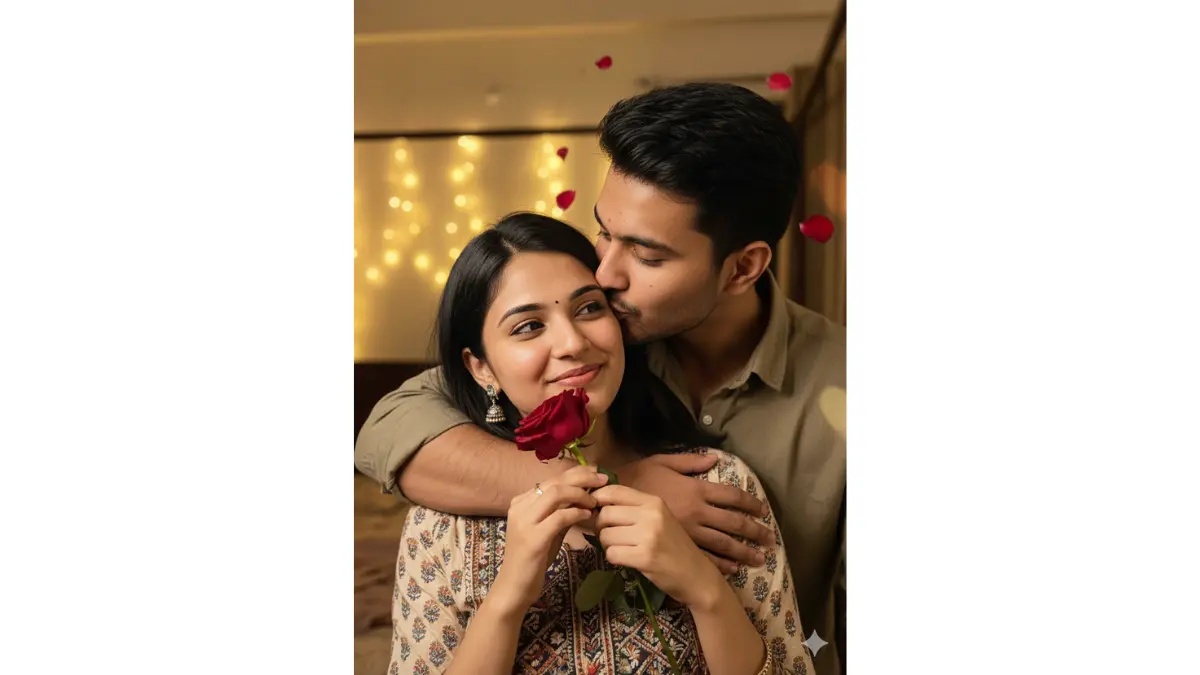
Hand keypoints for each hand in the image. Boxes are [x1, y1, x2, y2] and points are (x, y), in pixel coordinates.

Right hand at [489, 466, 608, 614]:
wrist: (514, 587)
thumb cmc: (533, 560)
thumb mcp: (547, 530)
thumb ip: (560, 512)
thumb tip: (584, 496)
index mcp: (521, 502)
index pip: (552, 479)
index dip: (576, 473)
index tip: (596, 474)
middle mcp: (520, 507)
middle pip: (555, 482)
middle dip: (583, 477)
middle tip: (603, 479)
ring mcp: (524, 522)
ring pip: (556, 494)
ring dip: (580, 494)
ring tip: (595, 502)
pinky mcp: (533, 538)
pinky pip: (560, 517)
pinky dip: (577, 513)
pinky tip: (588, 516)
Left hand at [593, 485, 724, 608]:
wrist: (696, 575)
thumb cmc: (674, 546)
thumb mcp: (659, 518)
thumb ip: (633, 508)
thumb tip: (597, 501)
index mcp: (654, 501)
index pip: (613, 491)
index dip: (598, 500)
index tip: (598, 511)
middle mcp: (651, 514)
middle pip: (605, 514)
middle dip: (601, 527)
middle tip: (611, 536)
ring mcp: (648, 535)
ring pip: (605, 535)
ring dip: (608, 545)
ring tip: (622, 548)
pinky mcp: (644, 557)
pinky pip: (612, 554)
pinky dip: (614, 558)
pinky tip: (627, 560)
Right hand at [617, 453, 771, 573]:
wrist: (612, 501)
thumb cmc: (636, 477)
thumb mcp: (662, 462)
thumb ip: (689, 461)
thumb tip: (713, 459)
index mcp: (696, 489)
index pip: (732, 496)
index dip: (749, 503)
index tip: (763, 510)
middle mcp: (698, 511)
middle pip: (734, 523)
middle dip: (755, 531)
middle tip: (770, 539)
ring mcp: (689, 531)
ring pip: (724, 543)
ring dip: (744, 551)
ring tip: (760, 559)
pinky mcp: (678, 545)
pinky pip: (704, 557)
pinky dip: (722, 564)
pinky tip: (734, 569)